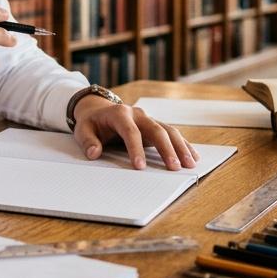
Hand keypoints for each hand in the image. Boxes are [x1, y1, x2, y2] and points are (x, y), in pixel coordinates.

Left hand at [71, 97, 198, 169]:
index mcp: (119, 113)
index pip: (130, 131)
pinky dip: (183, 144)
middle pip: (156, 130)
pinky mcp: (155, 125)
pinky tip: (193, 156)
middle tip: (174, 167)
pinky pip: (172, 133)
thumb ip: (87, 141)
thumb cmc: (92, 122)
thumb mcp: (82, 129)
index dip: (136, 149)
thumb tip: (94, 153)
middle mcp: (138, 114)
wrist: (98, 109)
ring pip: (168, 130)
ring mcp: (148, 119)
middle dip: (166, 149)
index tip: (140, 167)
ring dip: (180, 147)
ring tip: (189, 164)